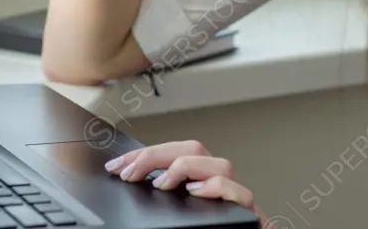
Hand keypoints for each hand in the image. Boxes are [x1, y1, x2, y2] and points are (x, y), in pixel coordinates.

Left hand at [104, 140, 267, 223]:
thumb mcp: (173, 217)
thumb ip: (161, 199)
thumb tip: (130, 181)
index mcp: (199, 182)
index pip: (173, 153)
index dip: (143, 156)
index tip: (116, 166)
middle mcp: (219, 185)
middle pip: (194, 150)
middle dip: (156, 156)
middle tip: (129, 173)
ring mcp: (236, 199)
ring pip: (220, 165)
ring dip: (185, 167)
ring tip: (160, 183)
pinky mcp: (251, 216)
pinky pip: (241, 193)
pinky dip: (217, 189)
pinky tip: (196, 192)